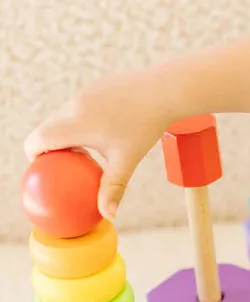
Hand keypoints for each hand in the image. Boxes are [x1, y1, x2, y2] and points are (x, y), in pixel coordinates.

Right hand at [24, 70, 171, 219]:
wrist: (162, 91)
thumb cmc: (145, 127)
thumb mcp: (127, 160)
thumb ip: (113, 187)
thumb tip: (108, 215)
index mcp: (74, 124)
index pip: (37, 140)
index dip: (34, 155)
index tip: (45, 171)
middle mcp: (73, 106)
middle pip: (47, 128)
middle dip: (50, 147)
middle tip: (63, 167)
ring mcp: (83, 93)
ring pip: (63, 116)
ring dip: (65, 133)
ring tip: (83, 154)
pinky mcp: (95, 87)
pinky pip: (79, 107)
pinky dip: (80, 121)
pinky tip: (101, 134)